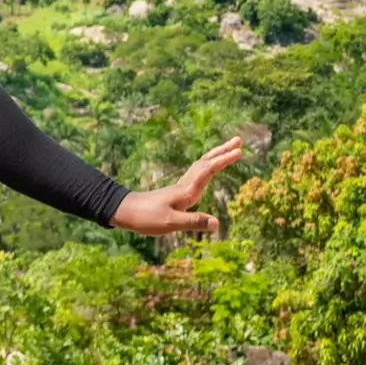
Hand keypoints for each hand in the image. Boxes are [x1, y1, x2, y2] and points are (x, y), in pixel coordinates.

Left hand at [110, 137, 243, 236]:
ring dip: (216, 156)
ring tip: (229, 150)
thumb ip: (194, 222)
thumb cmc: (146, 218)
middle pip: (206, 162)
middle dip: (223, 151)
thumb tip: (217, 223)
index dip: (224, 160)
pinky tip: (209, 169)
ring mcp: (182, 187)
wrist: (126, 212)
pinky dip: (208, 166)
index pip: (208, 170)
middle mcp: (186, 185)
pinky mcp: (178, 192)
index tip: (239, 151)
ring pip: (202, 166)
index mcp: (186, 190)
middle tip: (238, 140)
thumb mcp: (170, 223)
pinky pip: (197, 174)